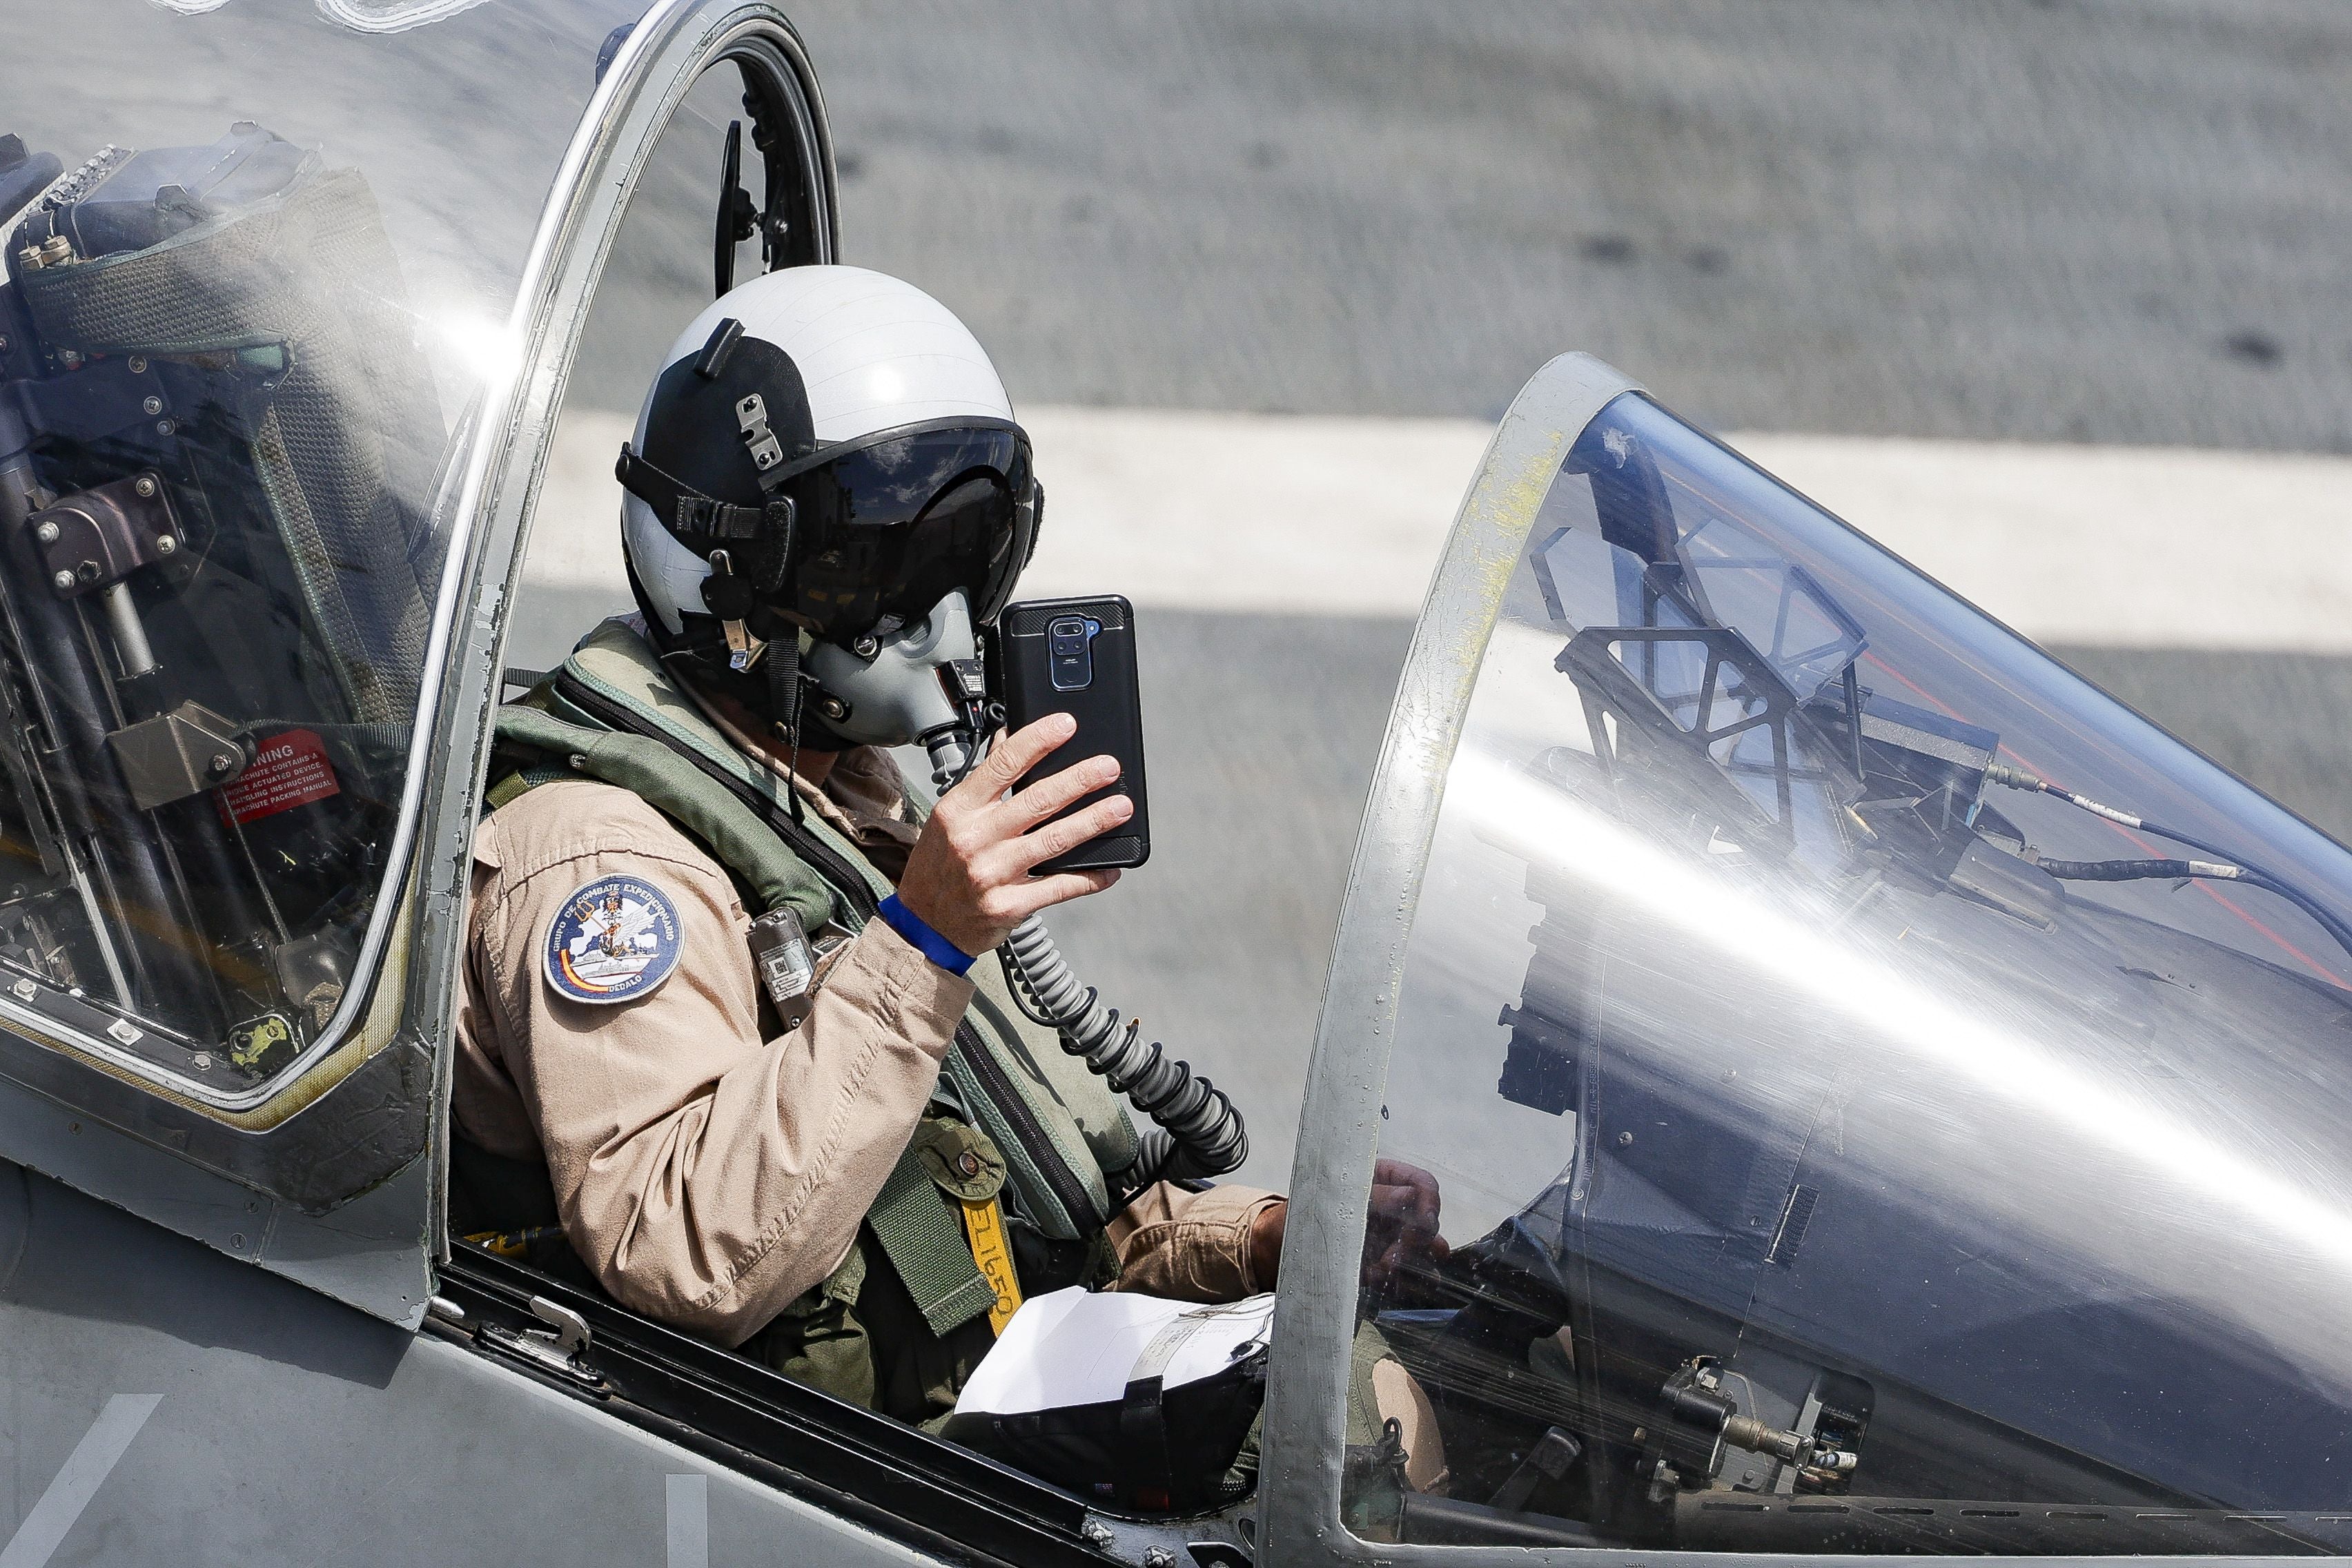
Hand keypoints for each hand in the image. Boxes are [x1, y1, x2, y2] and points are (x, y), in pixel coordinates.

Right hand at [895, 714, 1130, 956]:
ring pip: (1054, 841)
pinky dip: (1089, 878)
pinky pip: (1058, 888)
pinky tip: (1110, 868)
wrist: (925, 924)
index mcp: (959, 810)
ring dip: (1093, 822)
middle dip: (1079, 780)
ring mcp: (993, 874)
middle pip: (1036, 801)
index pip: (1002, 765)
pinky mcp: (1009, 906)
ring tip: (1120, 807)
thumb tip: (1009, 737)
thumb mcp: (950, 817)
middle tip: (1108, 767)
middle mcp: (975, 839)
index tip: (1066, 725)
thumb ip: (984, 781)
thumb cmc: (939, 866)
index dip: (1037, 741)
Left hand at [1241, 1159, 1448, 1295]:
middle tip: (1392, 1258)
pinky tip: (1385, 1284)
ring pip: (1420, 1251)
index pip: (1423, 1184)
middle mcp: (1391, 1208)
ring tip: (1384, 1272)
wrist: (1276, 1250)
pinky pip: (1405, 1275)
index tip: (1425, 1224)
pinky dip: (1401, 1282)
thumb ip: (1377, 1196)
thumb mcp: (1336, 1198)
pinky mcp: (1381, 1265)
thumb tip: (1414, 1194)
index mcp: (1382, 1180)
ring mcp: (1388, 1238)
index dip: (1430, 1203)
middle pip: (1426, 1221)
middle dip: (1416, 1242)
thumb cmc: (1301, 1214)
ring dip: (1412, 1264)